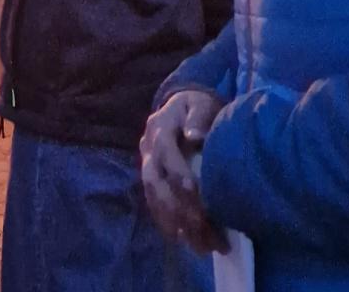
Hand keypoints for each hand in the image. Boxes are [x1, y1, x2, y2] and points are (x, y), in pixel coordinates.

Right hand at [141, 89, 227, 253]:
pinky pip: (153, 204)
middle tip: (202, 228)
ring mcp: (146, 165)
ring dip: (174, 223)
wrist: (181, 107)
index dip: (179, 174)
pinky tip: (184, 239)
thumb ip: (198, 118)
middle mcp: (147, 148)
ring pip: (153, 197)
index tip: (197, 194)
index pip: (166, 153)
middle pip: (155, 181)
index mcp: (159, 127)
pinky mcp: (150, 179)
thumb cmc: (196, 106)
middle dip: (178, 208)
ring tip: (199, 244)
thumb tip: (194, 136)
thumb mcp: (200, 104)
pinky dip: (167, 223)